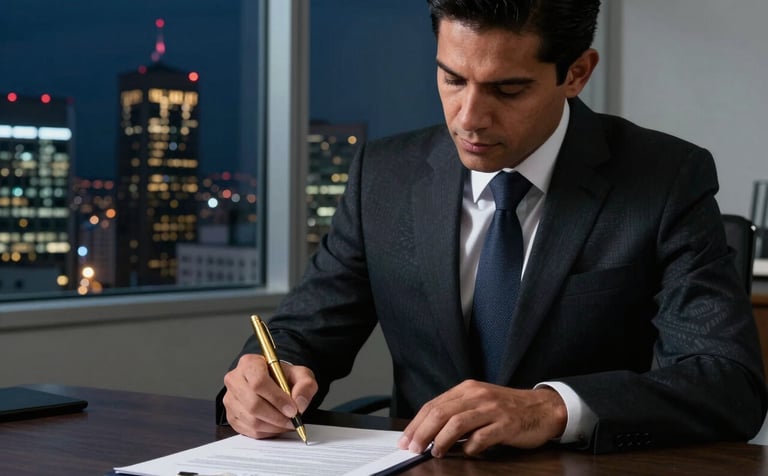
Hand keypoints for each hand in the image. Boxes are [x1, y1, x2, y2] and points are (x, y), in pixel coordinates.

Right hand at [222, 354, 317, 438]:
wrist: (272, 383)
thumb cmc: (282, 377)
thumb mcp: (300, 374)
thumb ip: (305, 385)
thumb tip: (299, 403)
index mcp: (249, 363)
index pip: (259, 382)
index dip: (277, 399)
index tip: (292, 409)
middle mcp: (235, 380)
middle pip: (253, 404)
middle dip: (277, 417)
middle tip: (292, 420)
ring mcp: (230, 399)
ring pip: (251, 420)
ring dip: (273, 426)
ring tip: (287, 423)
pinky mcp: (231, 415)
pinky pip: (248, 431)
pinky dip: (266, 432)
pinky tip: (276, 426)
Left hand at [397, 380, 566, 456]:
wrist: (542, 408)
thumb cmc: (507, 408)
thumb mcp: (479, 402)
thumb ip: (456, 412)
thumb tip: (428, 432)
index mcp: (467, 389)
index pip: (433, 405)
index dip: (416, 424)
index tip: (405, 439)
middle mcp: (477, 395)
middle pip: (441, 413)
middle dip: (422, 432)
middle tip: (413, 448)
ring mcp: (492, 409)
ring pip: (457, 423)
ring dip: (441, 440)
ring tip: (435, 452)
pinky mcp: (506, 424)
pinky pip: (482, 437)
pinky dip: (470, 447)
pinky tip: (467, 452)